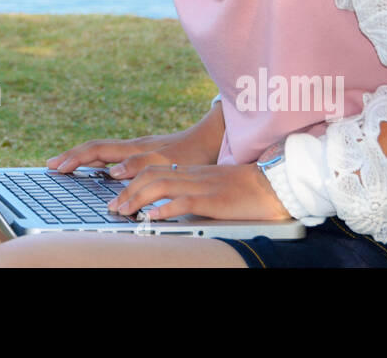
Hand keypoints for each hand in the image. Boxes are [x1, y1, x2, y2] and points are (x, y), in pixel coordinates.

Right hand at [45, 126, 217, 178]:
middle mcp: (132, 146)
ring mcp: (138, 147)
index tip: (56, 167)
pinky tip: (97, 167)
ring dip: (81, 157)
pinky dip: (97, 160)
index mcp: (133, 148)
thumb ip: (139, 165)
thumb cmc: (192, 152)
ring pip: (102, 151)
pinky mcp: (146, 152)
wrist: (213, 137)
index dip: (74, 159)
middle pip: (94, 148)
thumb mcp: (167, 161)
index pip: (95, 151)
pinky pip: (113, 155)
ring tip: (65, 164)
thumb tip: (111, 171)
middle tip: (50, 164)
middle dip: (70, 156)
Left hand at [107, 163, 292, 221]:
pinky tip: (151, 217)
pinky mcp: (213, 200)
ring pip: (160, 186)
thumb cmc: (246, 188)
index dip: (131, 178)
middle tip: (112, 205)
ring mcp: (201, 186)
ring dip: (136, 199)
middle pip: (150, 175)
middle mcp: (192, 175)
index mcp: (191, 172)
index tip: (116, 191)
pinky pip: (183, 202)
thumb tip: (171, 204)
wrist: (275, 183)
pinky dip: (163, 209)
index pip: (153, 169)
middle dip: (126, 190)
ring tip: (122, 211)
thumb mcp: (213, 185)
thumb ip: (193, 190)